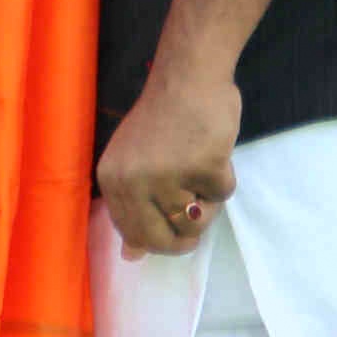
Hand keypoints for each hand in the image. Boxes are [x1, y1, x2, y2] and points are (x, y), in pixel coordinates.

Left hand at [96, 65, 241, 256]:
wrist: (188, 79)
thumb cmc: (162, 120)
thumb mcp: (134, 163)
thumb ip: (132, 208)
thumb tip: (132, 257)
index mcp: (111, 180)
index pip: (132, 233)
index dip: (158, 240)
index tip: (173, 233)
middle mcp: (133, 181)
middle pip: (162, 239)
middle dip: (185, 238)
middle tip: (196, 212)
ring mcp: (168, 175)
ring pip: (196, 222)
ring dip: (207, 203)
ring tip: (200, 169)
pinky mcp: (203, 167)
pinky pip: (223, 196)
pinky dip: (224, 179)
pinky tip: (214, 152)